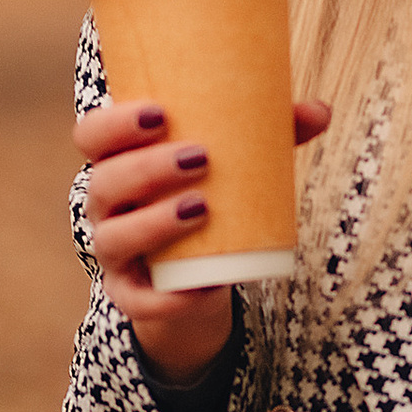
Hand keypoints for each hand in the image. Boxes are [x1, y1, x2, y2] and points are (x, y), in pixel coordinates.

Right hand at [76, 95, 332, 380]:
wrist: (201, 273)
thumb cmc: (212, 196)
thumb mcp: (237, 164)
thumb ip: (272, 134)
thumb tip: (319, 110)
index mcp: (118, 160)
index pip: (91, 135)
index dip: (114, 122)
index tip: (161, 112)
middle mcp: (106, 205)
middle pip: (103, 182)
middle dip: (146, 168)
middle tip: (201, 157)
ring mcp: (114, 251)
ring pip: (112, 238)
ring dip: (152, 222)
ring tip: (202, 208)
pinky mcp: (132, 293)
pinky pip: (136, 301)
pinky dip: (163, 298)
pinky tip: (196, 287)